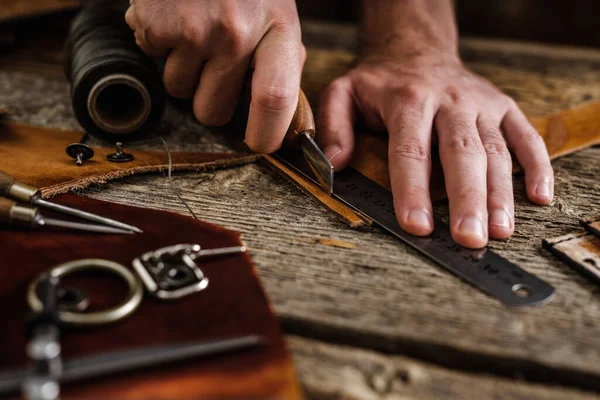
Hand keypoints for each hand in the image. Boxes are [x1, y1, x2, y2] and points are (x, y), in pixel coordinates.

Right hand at [125, 0, 305, 152]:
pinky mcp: (155, 25)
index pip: (275, 100)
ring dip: (183, 71)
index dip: (266, 134)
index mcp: (277, 31)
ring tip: (195, 30)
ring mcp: (193, 30)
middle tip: (214, 68)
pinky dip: (160, 45)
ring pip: (178, 91)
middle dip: (209, 101)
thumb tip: (277, 113)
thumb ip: (280, 61)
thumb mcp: (278, 13)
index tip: (259, 144)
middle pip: (213, 112)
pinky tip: (175, 16)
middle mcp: (236, 34)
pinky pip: (153, 61)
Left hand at [317, 54, 553, 248]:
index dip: (413, 191)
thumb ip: (333, 127)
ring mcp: (481, 105)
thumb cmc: (379, 82)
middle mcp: (449, 102)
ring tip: (500, 231)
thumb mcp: (343, 93)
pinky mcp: (504, 108)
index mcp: (408, 101)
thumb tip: (335, 165)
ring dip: (501, 193)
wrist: (417, 50)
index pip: (410, 151)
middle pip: (461, 154)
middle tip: (468, 238)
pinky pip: (527, 136)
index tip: (417, 226)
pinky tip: (540, 197)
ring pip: (496, 151)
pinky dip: (538, 165)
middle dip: (466, 199)